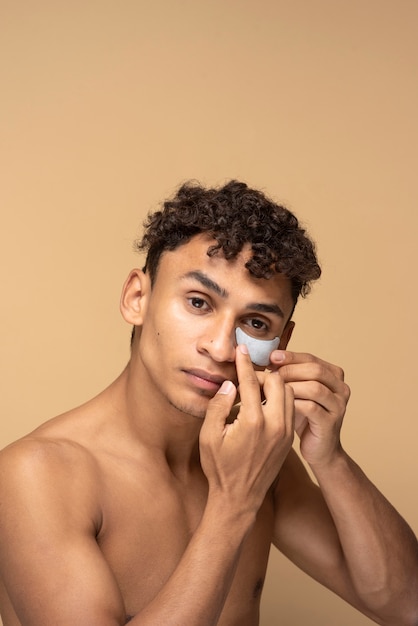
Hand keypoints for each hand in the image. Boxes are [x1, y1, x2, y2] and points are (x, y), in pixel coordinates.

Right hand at [199, 344, 294, 515]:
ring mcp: (285, 432)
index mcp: (253, 421)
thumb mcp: (209, 436)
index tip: (241, 350)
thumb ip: (219, 405)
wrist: (239, 499)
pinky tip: (264, 402)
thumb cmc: (220, 468)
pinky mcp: (289, 439)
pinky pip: (290, 408)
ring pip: (288, 393)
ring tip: (255, 387)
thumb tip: (230, 384)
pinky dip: (281, 398)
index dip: (244, 363)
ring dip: (274, 385)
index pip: (251, 381)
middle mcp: (275, 425)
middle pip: (278, 382)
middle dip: (262, 373)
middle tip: (247, 375)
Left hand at [269, 350, 350, 467]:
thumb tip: (268, 358)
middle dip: (290, 369)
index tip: (271, 357)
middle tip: (270, 373)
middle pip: (315, 370)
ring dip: (290, 386)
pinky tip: (278, 405)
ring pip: (314, 387)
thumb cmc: (304, 417)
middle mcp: (341, 388)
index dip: (290, 356)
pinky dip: (292, 403)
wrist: (319, 450)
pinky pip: (311, 407)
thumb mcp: (297, 391)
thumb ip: (289, 375)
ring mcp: (338, 405)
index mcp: (334, 375)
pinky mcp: (331, 422)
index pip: (311, 359)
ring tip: (272, 389)